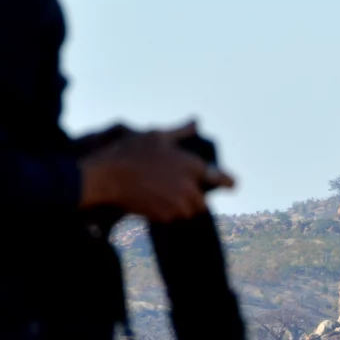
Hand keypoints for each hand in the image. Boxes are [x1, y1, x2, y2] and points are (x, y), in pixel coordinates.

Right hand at [80, 120, 234, 221]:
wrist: (106, 177)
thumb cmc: (131, 152)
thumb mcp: (157, 136)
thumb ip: (181, 131)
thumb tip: (196, 121)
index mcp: (193, 165)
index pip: (220, 178)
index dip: (228, 182)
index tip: (234, 185)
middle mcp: (190, 187)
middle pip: (202, 201)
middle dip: (194, 198)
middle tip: (177, 191)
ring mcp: (178, 203)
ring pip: (188, 211)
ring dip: (181, 207)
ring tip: (162, 195)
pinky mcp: (164, 216)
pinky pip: (172, 218)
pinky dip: (166, 212)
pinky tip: (151, 200)